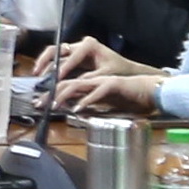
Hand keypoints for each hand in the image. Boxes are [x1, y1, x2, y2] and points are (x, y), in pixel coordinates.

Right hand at [43, 38, 138, 81]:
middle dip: (46, 60)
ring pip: (55, 53)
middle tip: (38, 72)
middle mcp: (80, 45)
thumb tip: (76, 84)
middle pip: (57, 48)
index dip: (64, 67)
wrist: (125, 70)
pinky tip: (43, 76)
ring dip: (44, 63)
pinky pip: (58, 60)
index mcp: (89, 45)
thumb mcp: (107, 74)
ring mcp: (75, 50)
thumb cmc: (119, 70)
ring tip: (37, 74)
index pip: (72, 56)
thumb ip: (91, 78)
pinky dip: (49, 67)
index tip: (57, 78)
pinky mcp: (73, 58)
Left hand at [46, 69, 160, 116]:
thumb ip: (89, 104)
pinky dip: (87, 100)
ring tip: (54, 106)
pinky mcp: (113, 84)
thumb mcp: (104, 102)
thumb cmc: (128, 96)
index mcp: (89, 82)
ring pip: (77, 84)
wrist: (150, 90)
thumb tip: (73, 110)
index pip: (65, 85)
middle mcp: (93, 79)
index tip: (40, 104)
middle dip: (50, 93)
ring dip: (64, 95)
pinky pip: (97, 92)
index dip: (51, 93)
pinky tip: (78, 109)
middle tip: (39, 104)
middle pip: (66, 83)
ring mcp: (102, 80)